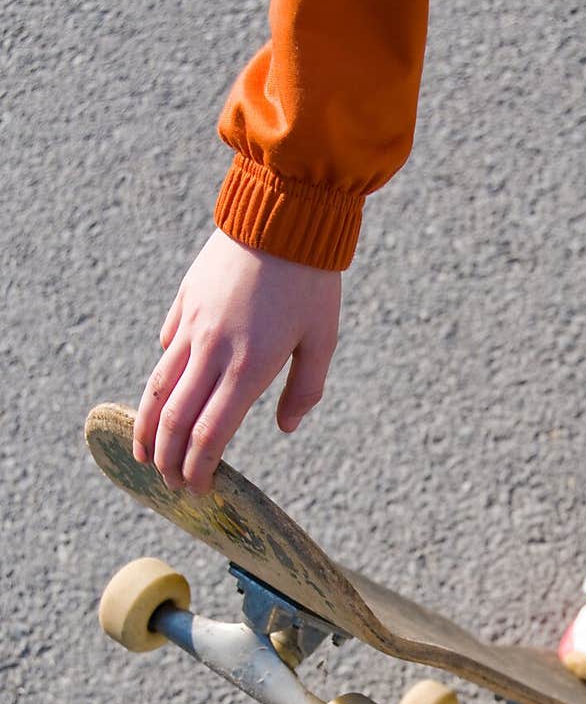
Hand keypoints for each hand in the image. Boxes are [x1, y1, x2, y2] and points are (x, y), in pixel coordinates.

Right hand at [133, 229, 341, 493]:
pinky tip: (161, 397)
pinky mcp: (186, 301)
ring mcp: (194, 325)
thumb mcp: (322, 340)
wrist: (283, 212)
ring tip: (144, 454)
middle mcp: (212, 352)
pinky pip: (168, 346)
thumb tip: (284, 428)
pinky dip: (161, 376)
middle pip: (177, 420)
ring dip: (149, 427)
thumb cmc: (312, 280)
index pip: (210, 436)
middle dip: (168, 460)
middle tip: (169, 485)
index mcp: (247, 369)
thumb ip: (304, 390)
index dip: (199, 469)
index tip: (197, 491)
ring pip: (160, 387)